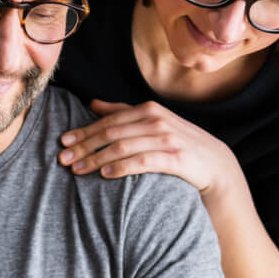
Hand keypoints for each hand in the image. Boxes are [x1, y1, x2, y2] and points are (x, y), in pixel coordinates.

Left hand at [59, 99, 235, 194]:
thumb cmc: (178, 144)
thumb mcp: (153, 124)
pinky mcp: (175, 158)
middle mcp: (156, 120)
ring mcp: (166, 139)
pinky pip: (141, 162)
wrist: (215, 166)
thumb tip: (92, 103)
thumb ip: (123, 112)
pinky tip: (104, 175)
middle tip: (63, 159)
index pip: (108, 120)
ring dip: (96, 159)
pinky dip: (120, 167)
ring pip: (122, 147)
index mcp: (149, 110)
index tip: (63, 143)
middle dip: (84, 146)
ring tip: (77, 170)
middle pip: (111, 133)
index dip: (84, 131)